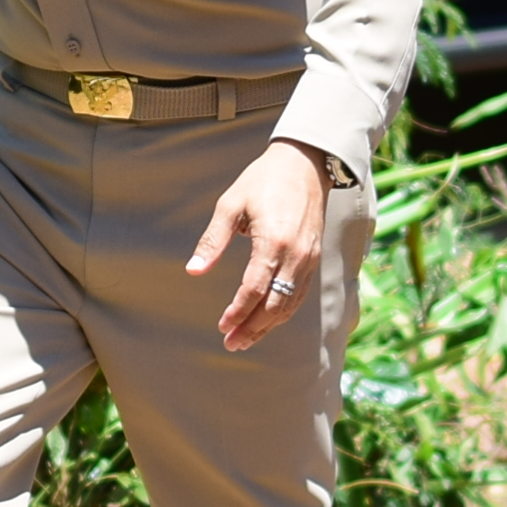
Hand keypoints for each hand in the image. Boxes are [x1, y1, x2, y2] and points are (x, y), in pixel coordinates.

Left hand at [188, 138, 339, 352]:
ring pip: (290, 304)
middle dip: (252, 328)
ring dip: (268, 326)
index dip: (238, 312)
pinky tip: (268, 320)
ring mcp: (308, 258)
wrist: (305, 163)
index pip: (254, 289)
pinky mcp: (314, 257)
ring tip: (245, 339)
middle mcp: (296, 255)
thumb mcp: (230, 205)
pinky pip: (300, 294)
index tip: (222, 326)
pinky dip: (283, 312)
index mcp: (273, 241)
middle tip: (231, 343)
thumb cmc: (262, 181)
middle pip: (275, 305)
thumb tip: (193, 271)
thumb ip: (212, 241)